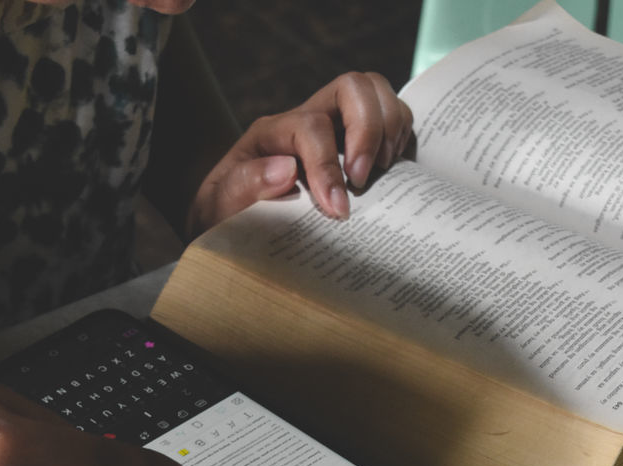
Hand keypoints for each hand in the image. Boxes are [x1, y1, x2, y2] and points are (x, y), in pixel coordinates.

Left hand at [188, 72, 413, 235]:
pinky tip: (390, 174)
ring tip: (382, 173)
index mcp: (274, 132)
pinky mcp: (358, 145)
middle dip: (369, 130)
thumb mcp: (220, 206)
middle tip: (363, 179)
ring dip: (390, 130)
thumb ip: (244, 186)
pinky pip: (393, 119)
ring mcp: (337, 129)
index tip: (337, 208)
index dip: (328, 165)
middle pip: (353, 87)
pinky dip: (401, 139)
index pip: (311, 126)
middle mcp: (309, 120)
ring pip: (377, 94)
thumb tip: (286, 169)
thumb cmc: (227, 215)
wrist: (232, 221)